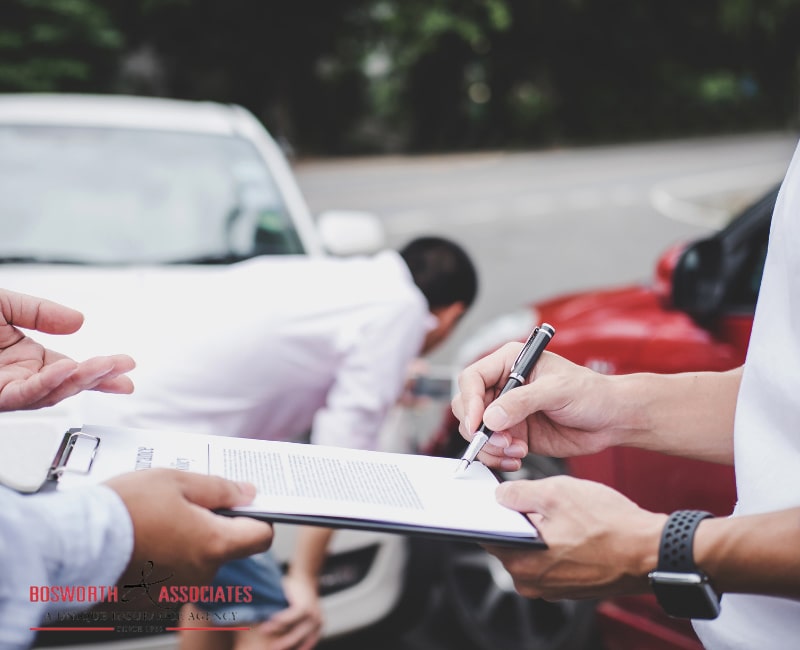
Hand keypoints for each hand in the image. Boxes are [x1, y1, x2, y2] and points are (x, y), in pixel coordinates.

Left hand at [0, 288, 134, 410]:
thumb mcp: (5, 305)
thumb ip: (38, 311)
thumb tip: (77, 321)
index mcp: (24, 359)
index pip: (71, 370)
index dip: (100, 371)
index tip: (124, 366)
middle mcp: (19, 378)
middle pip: (68, 385)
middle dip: (101, 377)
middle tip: (125, 367)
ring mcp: (8, 388)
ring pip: (53, 393)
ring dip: (81, 380)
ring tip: (105, 365)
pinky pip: (26, 394)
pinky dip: (49, 383)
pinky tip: (67, 369)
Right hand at [105, 469, 272, 587]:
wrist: (73, 544)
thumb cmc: (124, 510)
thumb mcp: (177, 481)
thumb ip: (219, 488)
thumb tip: (248, 493)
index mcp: (214, 545)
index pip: (261, 536)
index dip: (257, 517)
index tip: (243, 504)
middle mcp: (201, 575)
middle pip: (225, 547)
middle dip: (211, 525)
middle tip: (183, 504)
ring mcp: (177, 591)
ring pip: (196, 561)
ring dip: (185, 542)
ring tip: (154, 522)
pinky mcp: (153, 600)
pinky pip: (171, 576)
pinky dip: (162, 560)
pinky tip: (141, 542)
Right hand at [254, 573, 322, 649]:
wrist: (305, 576)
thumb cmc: (298, 598)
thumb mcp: (299, 615)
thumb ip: (293, 627)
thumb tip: (277, 639)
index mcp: (317, 629)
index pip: (305, 645)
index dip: (293, 649)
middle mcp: (317, 624)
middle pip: (298, 640)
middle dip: (283, 645)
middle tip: (270, 648)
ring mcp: (313, 615)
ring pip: (293, 630)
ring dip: (276, 631)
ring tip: (263, 631)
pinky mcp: (305, 606)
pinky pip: (291, 616)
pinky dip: (280, 619)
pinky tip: (270, 619)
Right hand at [451, 344, 623, 470]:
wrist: (611, 420)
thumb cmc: (591, 393)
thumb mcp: (558, 390)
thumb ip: (523, 402)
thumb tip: (491, 417)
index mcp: (509, 363)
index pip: (472, 379)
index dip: (470, 401)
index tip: (479, 424)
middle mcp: (504, 386)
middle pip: (468, 407)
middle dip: (480, 429)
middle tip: (502, 442)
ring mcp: (507, 412)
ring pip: (477, 432)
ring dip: (491, 447)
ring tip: (516, 451)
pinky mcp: (514, 434)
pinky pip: (492, 448)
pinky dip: (498, 457)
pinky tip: (518, 458)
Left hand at [485, 476, 665, 599]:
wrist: (651, 551)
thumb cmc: (609, 524)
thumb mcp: (557, 492)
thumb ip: (519, 493)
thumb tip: (500, 496)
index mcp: (522, 562)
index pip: (488, 535)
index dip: (492, 512)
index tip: (499, 497)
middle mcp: (532, 582)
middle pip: (510, 541)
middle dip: (520, 519)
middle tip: (542, 500)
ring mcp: (552, 587)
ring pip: (533, 549)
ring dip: (542, 530)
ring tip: (565, 514)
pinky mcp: (570, 586)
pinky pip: (552, 559)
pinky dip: (558, 542)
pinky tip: (576, 527)